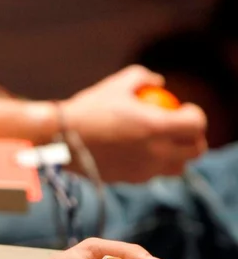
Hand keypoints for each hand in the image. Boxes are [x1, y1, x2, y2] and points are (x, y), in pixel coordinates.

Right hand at [60, 65, 206, 182]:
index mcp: (157, 126)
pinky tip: (137, 152)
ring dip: (176, 155)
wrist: (61, 141)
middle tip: (179, 129)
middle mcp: (156, 152)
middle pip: (195, 151)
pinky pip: (152, 174)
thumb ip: (143, 78)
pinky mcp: (130, 180)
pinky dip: (152, 164)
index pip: (197, 124)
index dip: (194, 114)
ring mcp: (144, 170)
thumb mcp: (116, 84)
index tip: (183, 109)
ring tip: (161, 144)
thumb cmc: (88, 109)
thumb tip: (158, 83)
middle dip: (193, 138)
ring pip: (177, 167)